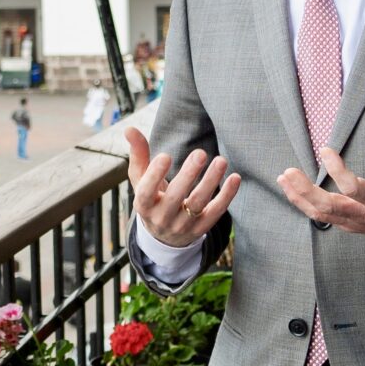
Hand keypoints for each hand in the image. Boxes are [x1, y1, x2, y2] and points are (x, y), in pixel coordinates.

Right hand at [123, 126, 240, 248]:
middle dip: (188, 175)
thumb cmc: (152, 198)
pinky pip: (215, 212)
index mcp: (143, 205)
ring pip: (198, 204)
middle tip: (200, 153)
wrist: (163, 236)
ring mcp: (182, 225)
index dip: (155, 175)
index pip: (146, 192)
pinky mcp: (201, 228)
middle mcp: (162, 218)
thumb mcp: (140, 180)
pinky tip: (235, 177)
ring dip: (211, 182)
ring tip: (221, 160)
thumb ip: (138, 154)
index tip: (165, 155)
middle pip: (175, 197)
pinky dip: (226, 196)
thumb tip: (129, 129)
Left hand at [276, 112, 364, 251]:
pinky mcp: (351, 226)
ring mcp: (356, 224)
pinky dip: (307, 205)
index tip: (325, 150)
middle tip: (289, 171)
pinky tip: (295, 191)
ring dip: (299, 197)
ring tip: (284, 178)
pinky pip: (324, 218)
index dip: (336, 170)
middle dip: (304, 189)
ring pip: (321, 215)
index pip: (353, 188)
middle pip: (327, 207)